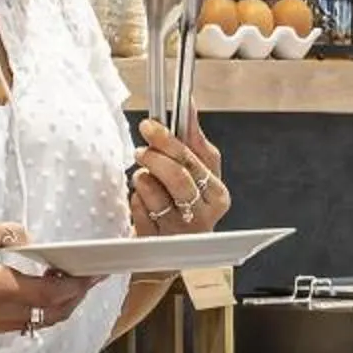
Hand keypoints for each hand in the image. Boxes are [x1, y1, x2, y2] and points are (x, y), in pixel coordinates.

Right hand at [0, 218, 97, 336]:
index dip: (76, 285)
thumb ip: (6, 234)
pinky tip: (44, 290)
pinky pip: (24, 322)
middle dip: (75, 297)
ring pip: (40, 321)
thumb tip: (32, 240)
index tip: (93, 273)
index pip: (50, 294)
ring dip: (60, 305)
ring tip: (70, 282)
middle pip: (51, 314)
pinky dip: (41, 309)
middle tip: (88, 277)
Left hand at [128, 115, 229, 237]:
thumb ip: (192, 140)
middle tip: (141, 149)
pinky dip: (136, 199)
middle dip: (155, 157)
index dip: (169, 139)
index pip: (193, 159)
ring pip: (153, 191)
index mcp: (216, 193)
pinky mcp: (156, 239)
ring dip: (143, 179)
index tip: (152, 125)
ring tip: (144, 177)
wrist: (175, 248)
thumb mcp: (198, 173)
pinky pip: (138, 208)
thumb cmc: (188, 205)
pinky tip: (143, 200)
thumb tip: (188, 103)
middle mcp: (203, 214)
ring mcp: (179, 229)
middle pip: (176, 175)